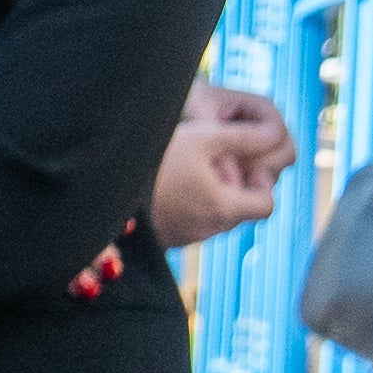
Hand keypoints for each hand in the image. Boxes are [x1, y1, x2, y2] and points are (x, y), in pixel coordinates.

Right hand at [150, 77, 298, 250]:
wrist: (97, 190)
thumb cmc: (153, 161)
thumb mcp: (202, 138)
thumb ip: (243, 137)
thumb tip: (275, 134)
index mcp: (223, 208)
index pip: (267, 205)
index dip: (264, 183)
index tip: (246, 164)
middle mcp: (208, 229)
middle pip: (240, 211)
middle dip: (235, 188)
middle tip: (216, 162)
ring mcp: (184, 237)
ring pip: (213, 217)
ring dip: (209, 198)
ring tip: (186, 172)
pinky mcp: (163, 239)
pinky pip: (187, 223)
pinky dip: (186, 207)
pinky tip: (166, 187)